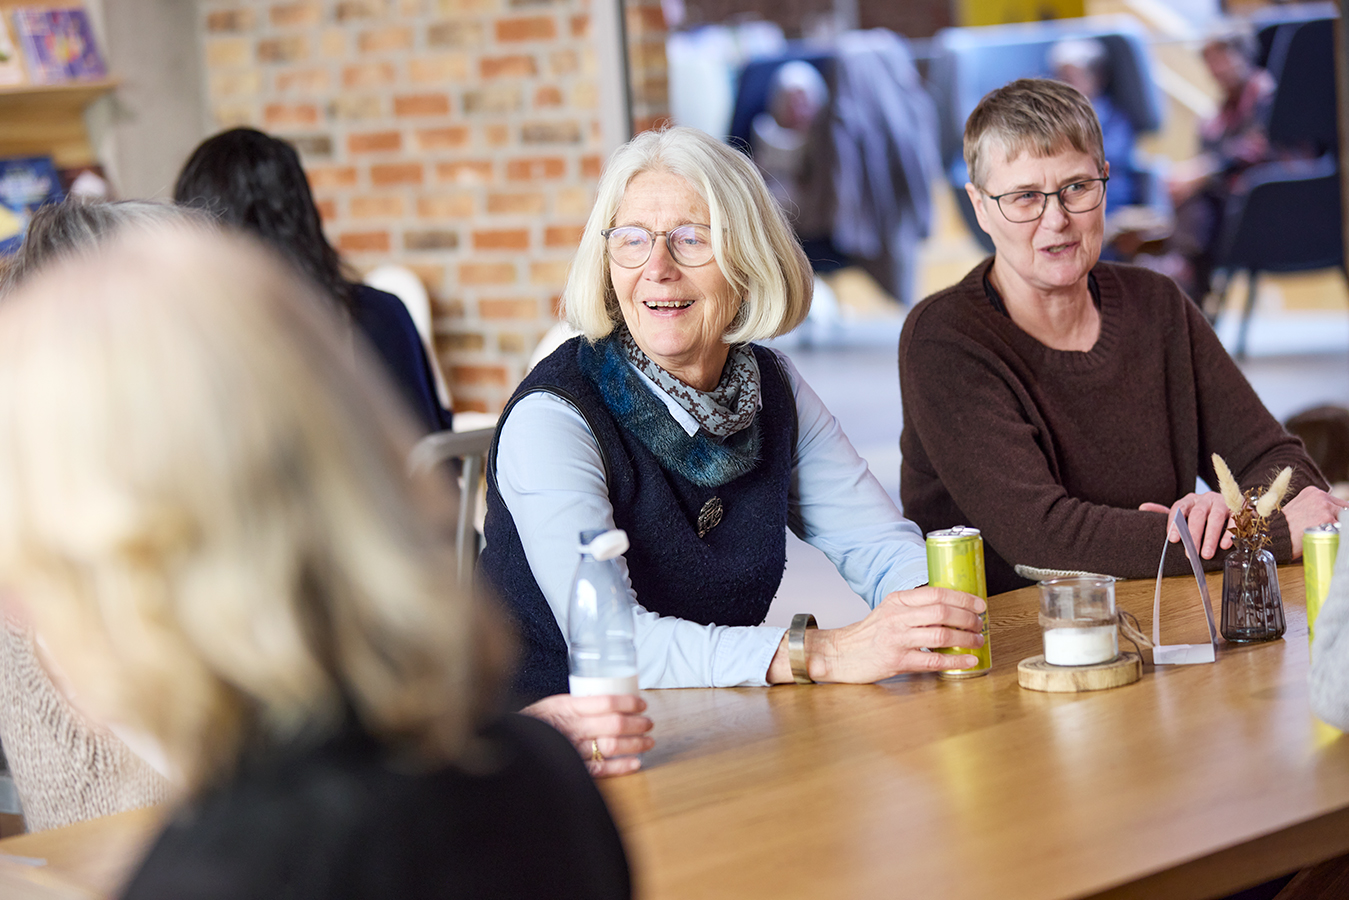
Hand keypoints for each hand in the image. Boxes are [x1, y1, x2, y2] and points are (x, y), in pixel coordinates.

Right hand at [520, 693, 653, 777]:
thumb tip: (609, 701)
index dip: (628, 702)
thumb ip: (577, 704)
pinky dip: (622, 766)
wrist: (510, 746)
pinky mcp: (573, 769)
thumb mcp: (552, 704)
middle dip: (637, 723)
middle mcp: (572, 727)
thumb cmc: (534, 724)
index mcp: (566, 706)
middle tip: (649, 722)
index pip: (606, 701)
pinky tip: (635, 762)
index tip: (642, 703)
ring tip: (648, 741)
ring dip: (635, 744)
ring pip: (612, 745)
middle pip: (613, 724)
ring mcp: (573, 749)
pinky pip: (602, 768)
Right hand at [769, 587, 985, 683]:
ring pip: (941, 634)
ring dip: (965, 638)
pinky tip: (968, 660)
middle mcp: (897, 617)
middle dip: (969, 618)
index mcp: (897, 601)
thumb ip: (914, 608)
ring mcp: (897, 639)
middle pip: (943, 612)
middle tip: (980, 624)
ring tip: (977, 641)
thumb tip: (951, 609)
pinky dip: (955, 660)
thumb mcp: (888, 610)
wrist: (839, 653)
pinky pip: (933, 660)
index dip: (963, 598)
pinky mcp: (896, 661)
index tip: (979, 604)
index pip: (936, 593)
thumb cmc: (868, 634)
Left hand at [1140, 491, 1231, 558]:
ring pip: (1216, 517)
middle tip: (1190, 554)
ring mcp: (1223, 502)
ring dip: (1210, 537)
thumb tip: (1143, 507)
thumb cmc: (1204, 513)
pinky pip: (1235, 519)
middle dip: (1193, 535)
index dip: (1175, 523)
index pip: (1179, 508)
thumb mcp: (1185, 512)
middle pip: (1197, 514)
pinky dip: (1230, 533)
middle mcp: (1206, 498)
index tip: (1173, 539)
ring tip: (1206, 554)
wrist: (1233, 503)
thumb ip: (1166, 512)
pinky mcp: (1240, 508)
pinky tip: (1225, 545)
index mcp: (1190, 499)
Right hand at [1283, 486, 1348, 556]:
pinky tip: (1324, 538)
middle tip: (1328, 528)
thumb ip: (1313, 508)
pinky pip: (1341, 529)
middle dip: (1338, 519)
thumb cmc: (1282, 526)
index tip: (1332, 520)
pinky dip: (1335, 535)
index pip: (1335, 501)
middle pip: (1344, 507)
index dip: (1335, 513)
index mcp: (1312, 492)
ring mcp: (1325, 507)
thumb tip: (1325, 515)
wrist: (1272, 534)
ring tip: (1324, 534)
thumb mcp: (1297, 509)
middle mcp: (1320, 496)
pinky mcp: (1328, 519)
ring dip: (1336, 527)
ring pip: (1343, 518)